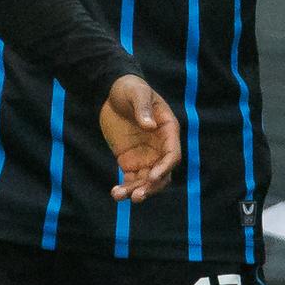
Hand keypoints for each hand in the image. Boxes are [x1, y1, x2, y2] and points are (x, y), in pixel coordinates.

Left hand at [100, 75, 180, 203]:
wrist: (112, 92)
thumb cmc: (130, 88)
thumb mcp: (136, 93)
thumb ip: (143, 108)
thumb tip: (150, 125)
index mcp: (167, 131)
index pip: (172, 155)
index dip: (164, 168)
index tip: (151, 177)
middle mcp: (160, 147)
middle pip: (162, 174)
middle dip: (151, 187)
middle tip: (137, 196)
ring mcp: (146, 156)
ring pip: (146, 181)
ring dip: (136, 191)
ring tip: (119, 196)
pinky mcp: (130, 161)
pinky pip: (131, 179)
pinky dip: (125, 188)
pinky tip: (115, 193)